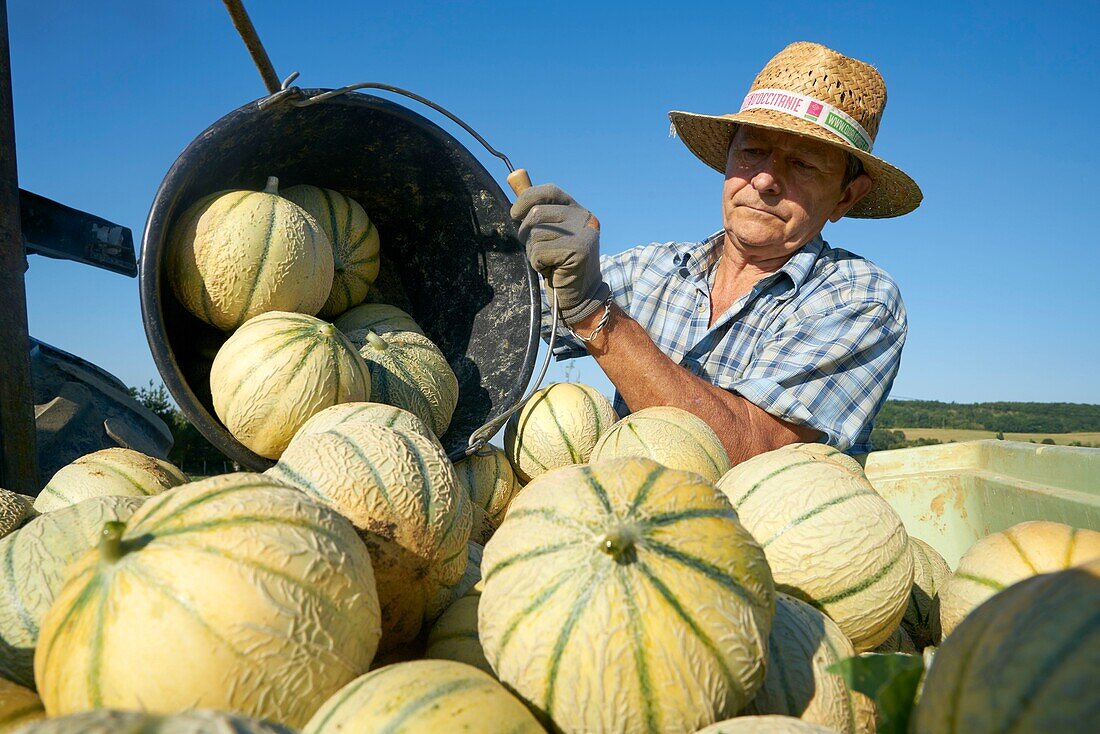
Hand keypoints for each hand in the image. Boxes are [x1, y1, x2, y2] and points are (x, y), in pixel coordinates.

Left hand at [511, 184, 609, 324]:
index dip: (527, 198)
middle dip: (526, 234)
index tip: (514, 213)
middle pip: (536, 214)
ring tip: (547, 261)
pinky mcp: (578, 251)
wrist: (581, 294)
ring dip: (533, 252)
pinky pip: (539, 252)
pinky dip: (538, 264)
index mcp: (577, 210)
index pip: (549, 191)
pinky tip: (551, 270)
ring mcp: (583, 233)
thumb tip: (515, 198)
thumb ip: (539, 217)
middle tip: (535, 250)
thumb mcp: (550, 235)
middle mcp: (583, 217)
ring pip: (535, 234)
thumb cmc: (559, 264)